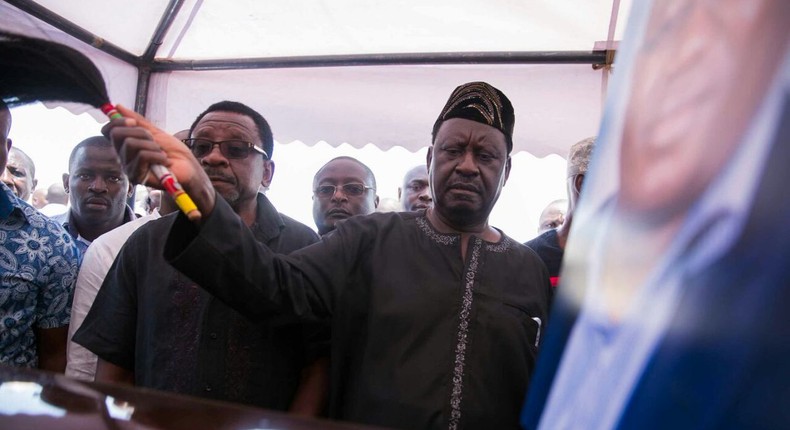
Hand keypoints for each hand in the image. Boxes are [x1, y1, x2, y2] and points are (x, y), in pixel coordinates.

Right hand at [102, 105, 215, 219]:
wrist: (188, 168)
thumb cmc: (173, 152)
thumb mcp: (155, 132)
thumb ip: (137, 121)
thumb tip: (117, 107)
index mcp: (125, 144)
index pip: (108, 130)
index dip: (118, 122)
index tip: (134, 122)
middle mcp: (123, 156)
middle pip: (117, 134)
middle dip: (140, 132)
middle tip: (154, 141)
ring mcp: (128, 167)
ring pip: (131, 144)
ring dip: (152, 145)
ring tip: (161, 153)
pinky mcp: (136, 176)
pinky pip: (142, 156)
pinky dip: (157, 155)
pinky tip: (164, 162)